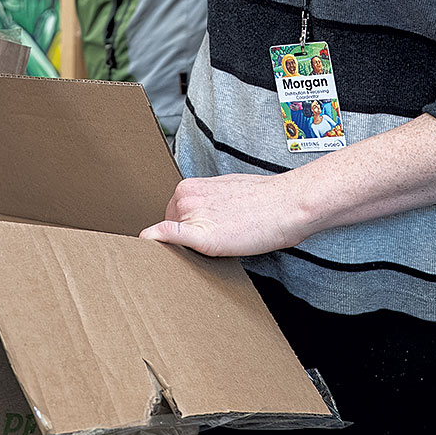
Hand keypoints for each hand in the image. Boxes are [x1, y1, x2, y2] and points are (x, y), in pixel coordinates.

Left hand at [141, 173, 315, 257]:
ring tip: (218, 244)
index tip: (191, 237)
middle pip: (168, 229)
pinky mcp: (202, 235)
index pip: (171, 218)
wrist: (287, 205)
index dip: (181, 230)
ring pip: (171, 241)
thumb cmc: (263, 200)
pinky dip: (156, 241)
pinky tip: (148, 245)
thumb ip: (204, 204)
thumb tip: (197, 221)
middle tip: (213, 240)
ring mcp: (191, 215)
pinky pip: (168, 237)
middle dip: (184, 237)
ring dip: (185, 248)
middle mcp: (184, 198)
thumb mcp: (225, 191)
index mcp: (188, 187)